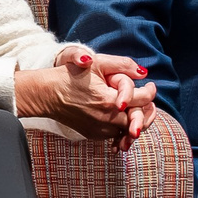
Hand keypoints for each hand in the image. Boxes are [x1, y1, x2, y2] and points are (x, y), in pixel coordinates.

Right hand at [15, 45, 157, 147]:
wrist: (46, 95)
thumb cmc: (70, 76)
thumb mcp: (96, 63)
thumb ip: (122, 65)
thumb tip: (144, 72)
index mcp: (110, 100)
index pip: (143, 99)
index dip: (151, 91)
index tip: (151, 86)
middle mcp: (108, 118)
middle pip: (140, 120)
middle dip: (148, 111)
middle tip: (149, 102)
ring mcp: (101, 129)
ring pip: (129, 130)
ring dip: (135, 120)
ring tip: (137, 110)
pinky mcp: (94, 134)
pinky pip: (115, 134)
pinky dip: (121, 128)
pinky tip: (122, 119)